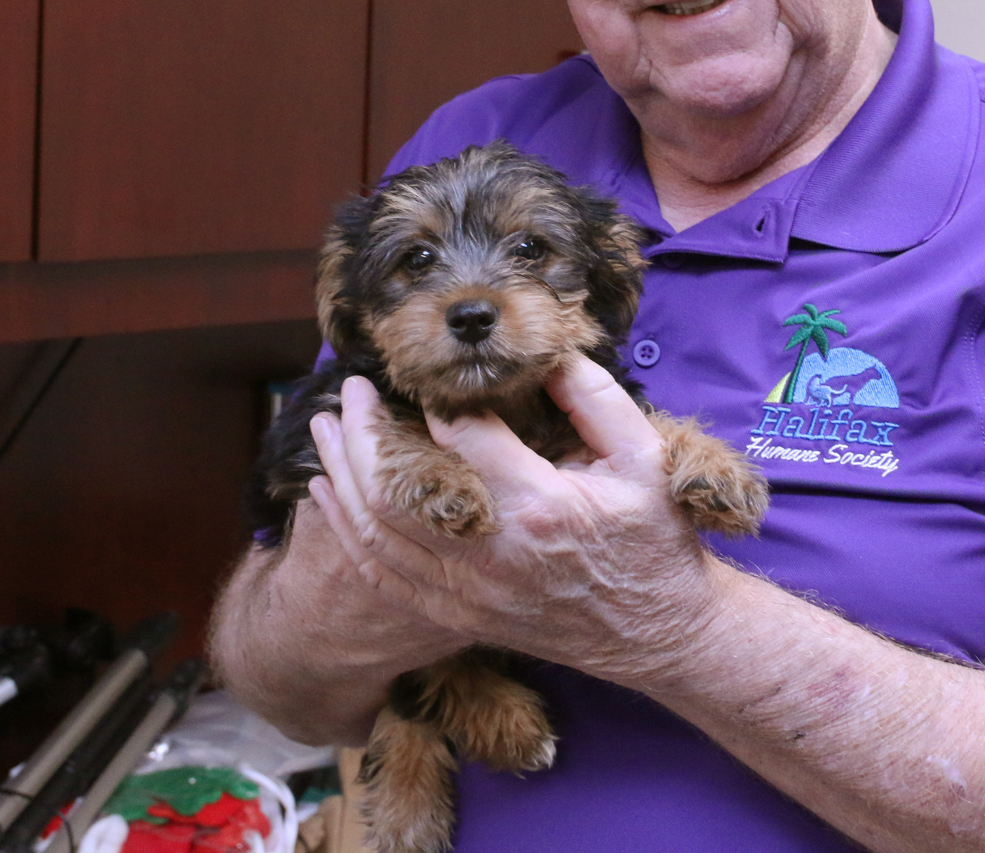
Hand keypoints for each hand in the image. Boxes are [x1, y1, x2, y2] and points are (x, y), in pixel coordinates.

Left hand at [306, 360, 725, 683]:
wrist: (659, 632)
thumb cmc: (654, 539)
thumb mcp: (646, 456)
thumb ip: (593, 397)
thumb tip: (544, 353)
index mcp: (539, 504)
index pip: (460, 438)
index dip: (433, 401)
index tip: (422, 376)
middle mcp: (493, 554)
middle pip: (393, 489)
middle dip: (359, 434)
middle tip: (348, 391)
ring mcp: (470, 592)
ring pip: (375, 534)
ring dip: (339, 477)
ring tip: (324, 431)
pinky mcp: (459, 616)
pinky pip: (383, 576)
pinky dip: (347, 534)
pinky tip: (329, 497)